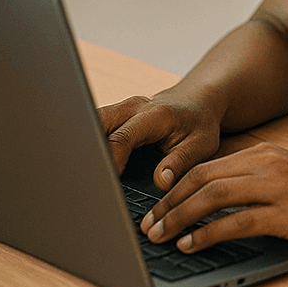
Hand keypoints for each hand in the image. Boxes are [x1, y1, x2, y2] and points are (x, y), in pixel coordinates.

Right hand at [99, 90, 223, 190]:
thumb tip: (161, 183)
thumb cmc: (200, 123)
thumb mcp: (200, 145)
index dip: (111, 162)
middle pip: (97, 124)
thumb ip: (180, 163)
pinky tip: (93, 164)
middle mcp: (132, 108)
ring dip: (87, 145)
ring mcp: (121, 109)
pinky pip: (97, 127)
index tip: (106, 185)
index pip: (122, 138)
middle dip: (89, 150)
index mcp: (153, 115)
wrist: (197, 101)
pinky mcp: (116, 116)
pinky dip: (92, 143)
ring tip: (87, 174)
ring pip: (92, 123)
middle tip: (87, 180)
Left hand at [139, 142, 287, 252]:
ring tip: (158, 236)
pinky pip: (237, 221)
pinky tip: (192, 244)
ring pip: (212, 195)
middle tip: (147, 224)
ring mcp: (278, 187)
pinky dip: (208, 233)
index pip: (206, 165)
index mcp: (266, 153)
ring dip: (178, 217)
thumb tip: (222, 200)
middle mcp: (268, 164)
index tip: (154, 206)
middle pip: (201, 178)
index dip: (174, 187)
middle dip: (167, 202)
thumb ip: (261, 181)